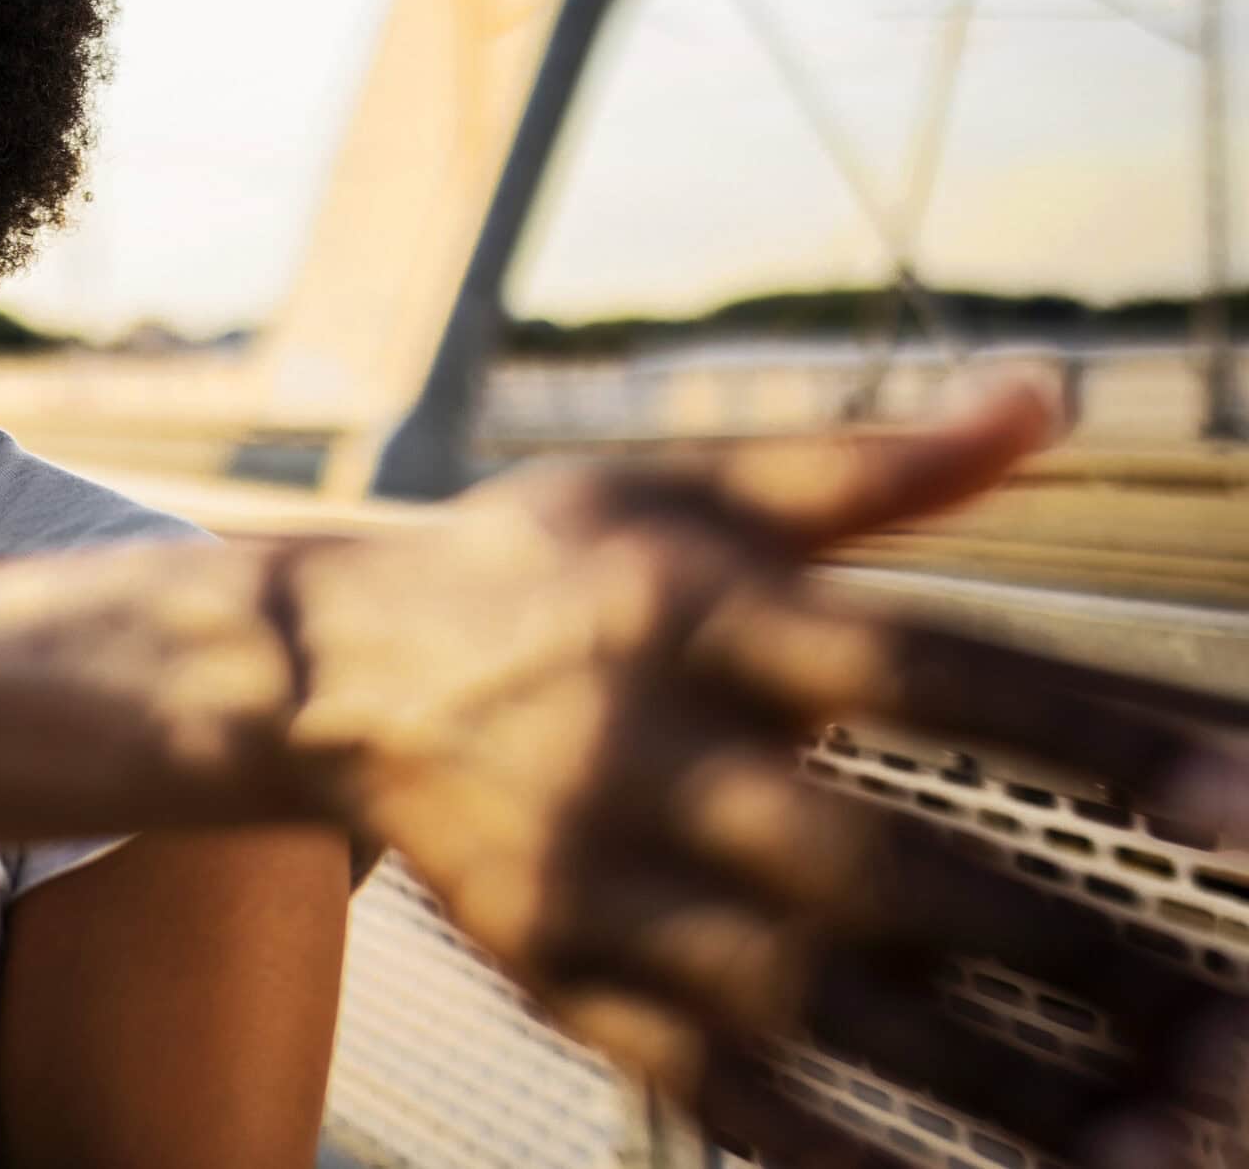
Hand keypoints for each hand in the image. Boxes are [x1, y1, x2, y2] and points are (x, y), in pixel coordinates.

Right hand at [288, 377, 1248, 1166]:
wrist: (337, 673)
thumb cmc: (539, 562)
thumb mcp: (682, 480)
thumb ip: (870, 465)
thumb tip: (1048, 401)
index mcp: (691, 607)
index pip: (918, 670)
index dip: (1088, 737)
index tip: (1245, 807)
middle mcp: (641, 748)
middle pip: (881, 868)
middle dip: (1076, 959)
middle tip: (1243, 1036)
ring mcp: (596, 883)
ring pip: (815, 1007)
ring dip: (1000, 1089)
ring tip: (1168, 1146)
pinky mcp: (564, 980)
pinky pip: (714, 1087)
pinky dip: (841, 1150)